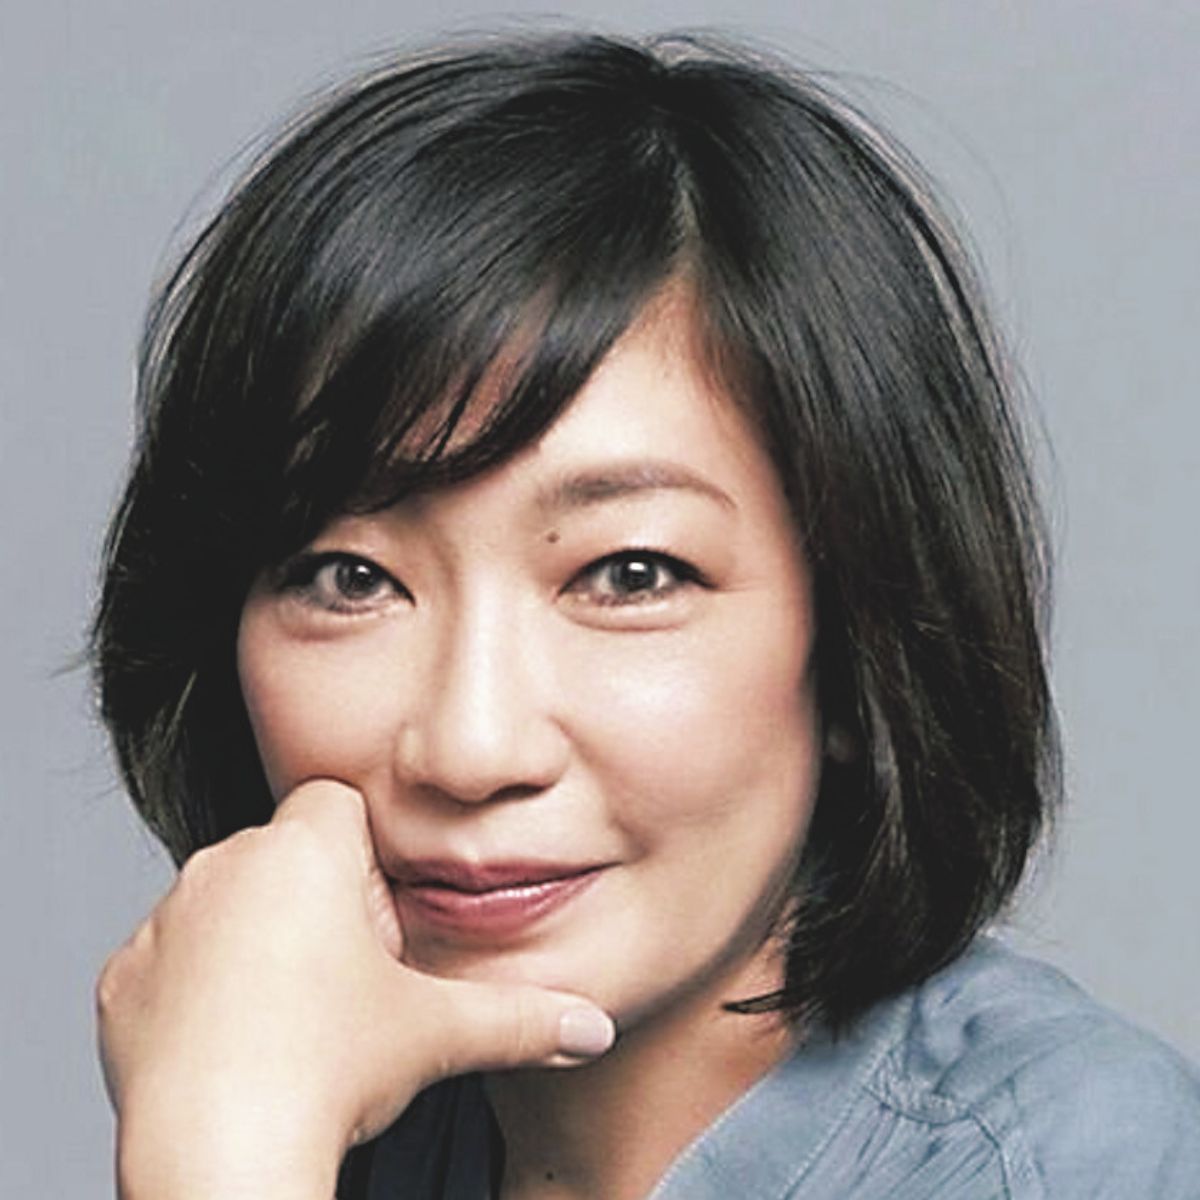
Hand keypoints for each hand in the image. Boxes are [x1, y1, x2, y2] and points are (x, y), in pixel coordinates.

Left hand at [97, 780, 614, 1199]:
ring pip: (227, 901)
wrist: (220, 1162)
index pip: (338, 806)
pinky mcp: (121, 978)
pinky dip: (198, 987)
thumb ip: (526, 1016)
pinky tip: (232, 1042)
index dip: (367, 862)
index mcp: (302, 849)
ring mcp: (164, 919)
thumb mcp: (438, 1032)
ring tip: (289, 1018)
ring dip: (257, 940)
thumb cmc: (328, 1073)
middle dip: (317, 900)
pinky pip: (170, 957)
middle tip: (345, 982)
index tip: (376, 927)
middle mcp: (223, 865)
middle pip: (286, 854)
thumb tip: (593, 1028)